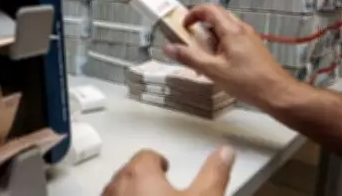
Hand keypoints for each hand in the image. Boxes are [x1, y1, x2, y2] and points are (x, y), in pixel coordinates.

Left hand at [103, 147, 234, 195]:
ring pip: (116, 192)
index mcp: (140, 174)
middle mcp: (117, 186)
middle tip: (160, 190)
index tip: (166, 169)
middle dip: (143, 179)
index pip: (146, 156)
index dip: (158, 162)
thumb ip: (214, 174)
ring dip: (130, 194)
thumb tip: (225, 151)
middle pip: (128, 173)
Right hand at [163, 4, 299, 110]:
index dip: (192, 14)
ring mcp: (250, 38)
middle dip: (200, 27)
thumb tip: (169, 47)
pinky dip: (221, 46)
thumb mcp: (213, 71)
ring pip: (225, 29)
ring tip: (203, 58)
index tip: (183, 26)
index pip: (209, 9)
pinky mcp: (254, 48)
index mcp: (231, 30)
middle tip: (191, 42)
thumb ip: (190, 58)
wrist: (278, 94)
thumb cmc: (247, 81)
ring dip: (210, 38)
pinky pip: (233, 39)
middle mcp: (242, 29)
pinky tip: (218, 66)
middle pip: (217, 17)